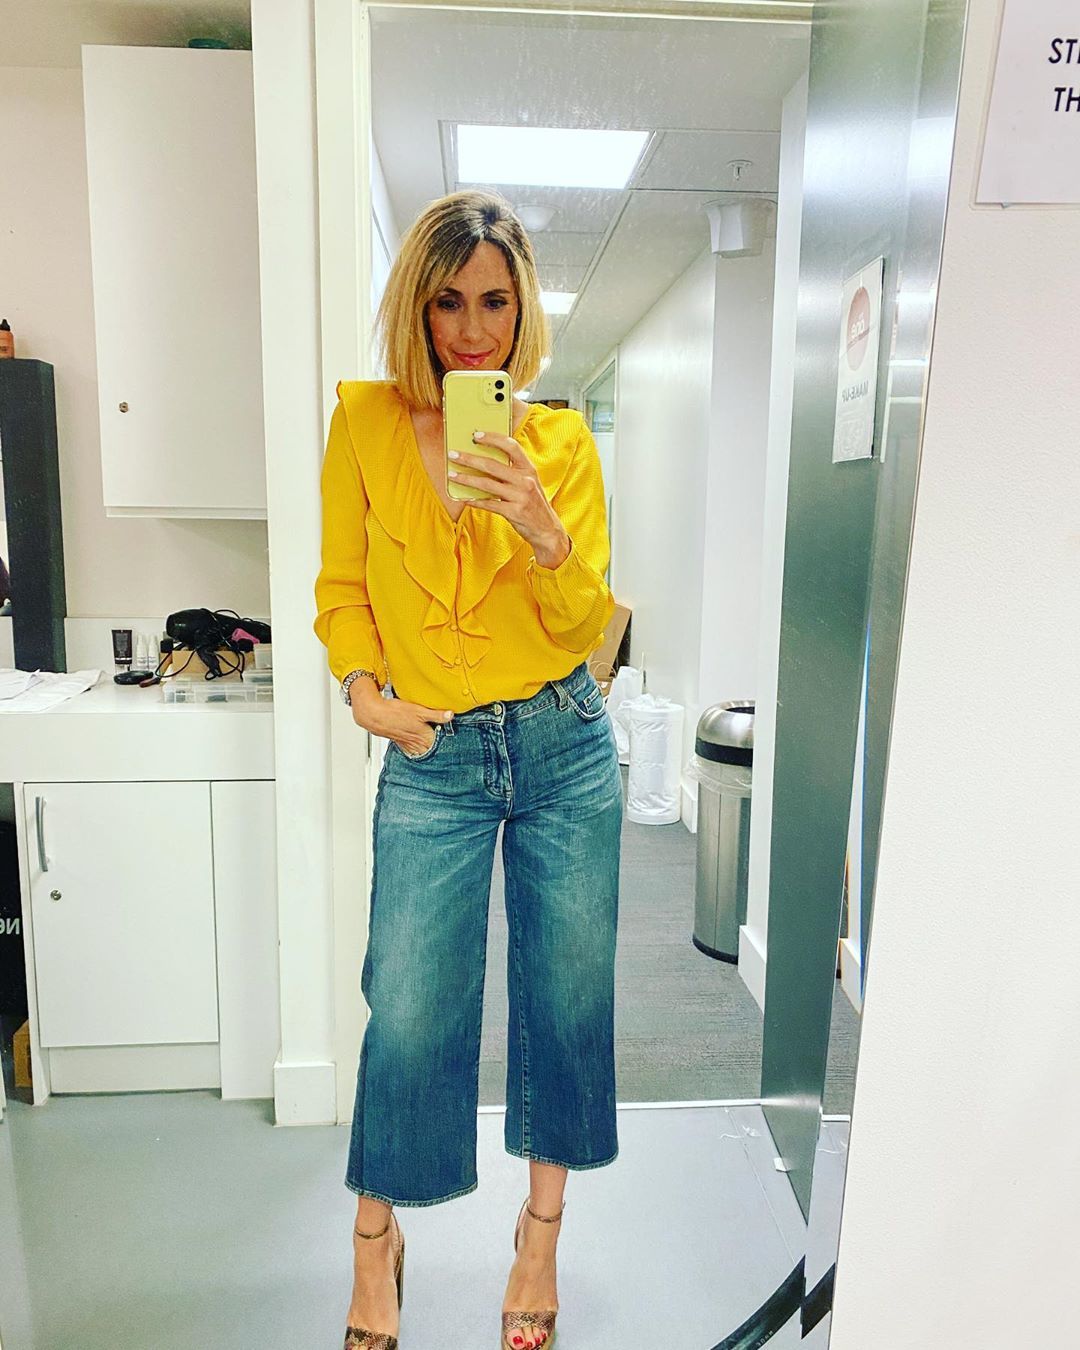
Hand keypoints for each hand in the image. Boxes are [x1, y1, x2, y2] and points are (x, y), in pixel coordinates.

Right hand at [349, 683, 452, 756]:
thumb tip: (451, 715)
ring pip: (420, 751)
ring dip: (426, 750)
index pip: (439, 745)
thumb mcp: (420, 711)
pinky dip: (415, 748)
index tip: (453, 744)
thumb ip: (436, 715)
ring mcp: (407, 743)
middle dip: (437, 750)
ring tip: (432, 747)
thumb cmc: (395, 713)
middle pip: (430, 751)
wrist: (375, 715)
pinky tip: (416, 745)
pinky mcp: (399, 741)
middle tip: (446, 749)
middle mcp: (415, 742)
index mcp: (423, 736)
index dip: (446, 744)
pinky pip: (410, 749)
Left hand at [448, 431, 570, 567]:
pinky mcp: (514, 512)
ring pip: (487, 484)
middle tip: (453, 454)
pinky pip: (489, 504)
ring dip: (466, 479)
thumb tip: (484, 461)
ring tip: (451, 475)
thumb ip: (513, 471)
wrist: (548, 530)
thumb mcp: (529, 483)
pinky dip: (474, 501)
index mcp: (529, 469)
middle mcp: (525, 480)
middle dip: (469, 458)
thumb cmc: (533, 504)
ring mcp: (520, 497)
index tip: (476, 435)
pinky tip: (464, 498)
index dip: (493, 438)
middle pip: (492, 465)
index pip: (511, 446)